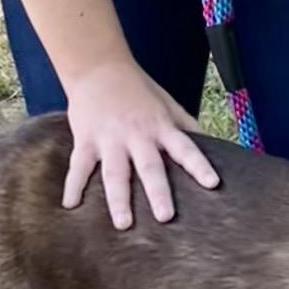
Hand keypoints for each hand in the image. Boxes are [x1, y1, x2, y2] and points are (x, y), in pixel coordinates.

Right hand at [63, 58, 219, 229]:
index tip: (213, 184)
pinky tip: (70, 206)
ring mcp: (109, 139)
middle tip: (165, 217)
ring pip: (114, 173)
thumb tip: (218, 148)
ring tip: (123, 224)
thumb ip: (188, 127)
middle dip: (158, 192)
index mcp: (161, 127)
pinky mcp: (85, 139)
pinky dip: (73, 186)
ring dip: (118, 200)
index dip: (199, 165)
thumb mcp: (168, 104)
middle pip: (149, 167)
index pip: (185, 148)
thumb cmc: (139, 90)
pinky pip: (79, 166)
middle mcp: (137, 135)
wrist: (96, 64)